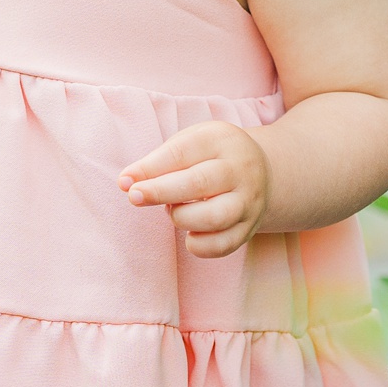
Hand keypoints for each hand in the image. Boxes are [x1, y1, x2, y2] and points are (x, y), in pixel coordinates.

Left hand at [118, 120, 270, 258]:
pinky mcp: (250, 228)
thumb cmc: (210, 156)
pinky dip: (200, 246)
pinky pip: (224, 245)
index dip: (150, 168)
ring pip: (214, 217)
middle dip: (160, 192)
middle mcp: (240, 170)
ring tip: (173, 212)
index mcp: (220, 140)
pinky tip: (189, 236)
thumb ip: (158, 161)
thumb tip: (126, 182)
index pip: (181, 153)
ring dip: (182, 218)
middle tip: (134, 197)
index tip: (124, 181)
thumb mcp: (189, 144)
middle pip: (199, 183)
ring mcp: (249, 201)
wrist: (263, 172)